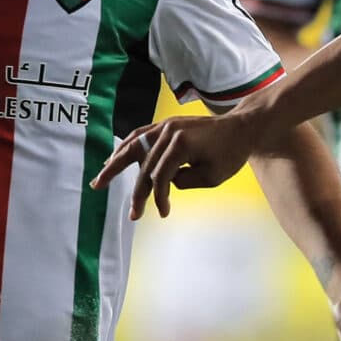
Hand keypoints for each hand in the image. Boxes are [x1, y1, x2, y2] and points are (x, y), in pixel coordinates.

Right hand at [91, 112, 262, 219]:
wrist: (241, 128)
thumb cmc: (231, 154)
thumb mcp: (212, 177)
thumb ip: (184, 182)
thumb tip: (164, 183)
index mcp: (180, 144)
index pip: (160, 176)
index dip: (159, 198)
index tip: (164, 213)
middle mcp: (168, 132)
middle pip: (144, 165)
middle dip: (137, 193)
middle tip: (132, 215)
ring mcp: (165, 126)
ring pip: (133, 146)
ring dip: (115, 164)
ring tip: (99, 180)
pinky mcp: (165, 125)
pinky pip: (139, 135)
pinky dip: (125, 147)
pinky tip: (113, 158)